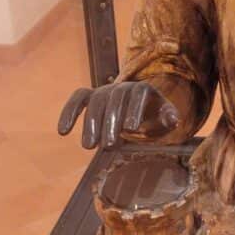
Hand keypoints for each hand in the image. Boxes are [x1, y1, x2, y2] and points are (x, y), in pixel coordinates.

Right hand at [57, 81, 178, 150]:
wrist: (139, 111)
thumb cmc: (153, 117)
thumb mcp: (165, 118)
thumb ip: (169, 118)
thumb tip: (172, 119)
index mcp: (143, 89)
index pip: (138, 94)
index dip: (134, 109)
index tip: (130, 128)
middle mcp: (122, 87)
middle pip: (114, 99)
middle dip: (111, 122)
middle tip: (110, 146)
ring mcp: (105, 91)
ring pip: (95, 101)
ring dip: (90, 123)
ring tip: (90, 147)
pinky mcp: (90, 97)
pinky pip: (78, 100)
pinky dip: (69, 112)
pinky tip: (63, 131)